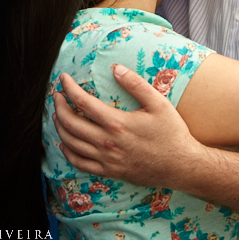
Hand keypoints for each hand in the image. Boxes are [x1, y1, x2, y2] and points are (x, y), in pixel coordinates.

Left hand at [52, 67, 203, 188]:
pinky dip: (67, 152)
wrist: (181, 166)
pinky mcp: (109, 171)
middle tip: (57, 95)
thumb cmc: (172, 133)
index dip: (69, 88)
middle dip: (59, 105)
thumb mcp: (159, 104)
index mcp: (116, 123)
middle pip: (70, 123)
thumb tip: (115, 68)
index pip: (82, 102)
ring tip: (58, 114)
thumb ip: (136, 84)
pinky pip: (79, 164)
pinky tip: (65, 144)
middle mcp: (106, 143)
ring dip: (59, 127)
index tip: (63, 78)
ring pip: (71, 143)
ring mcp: (106, 159)